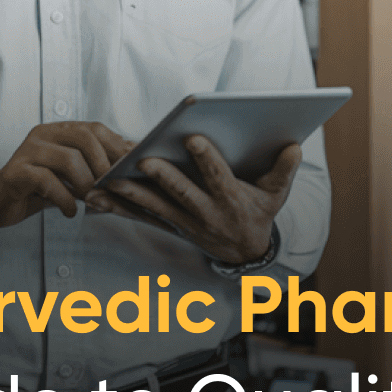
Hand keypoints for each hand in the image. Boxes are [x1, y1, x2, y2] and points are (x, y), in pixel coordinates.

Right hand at [0, 122, 131, 245]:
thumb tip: (131, 163)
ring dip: (86, 184)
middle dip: (103, 164)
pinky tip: (70, 211)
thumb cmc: (38, 187)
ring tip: (90, 201)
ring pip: (68, 159)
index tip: (130, 168)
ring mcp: (27, 151)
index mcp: (59, 131)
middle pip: (84, 137)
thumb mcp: (71, 175)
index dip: (116, 147)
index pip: (94, 128)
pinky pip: (47, 181)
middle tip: (110, 187)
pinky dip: (65, 199)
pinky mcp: (15, 172)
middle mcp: (43, 135)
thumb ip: (95, 167)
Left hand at [89, 136, 301, 264]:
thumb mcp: (276, 195)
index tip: (193, 139)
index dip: (207, 160)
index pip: (218, 178)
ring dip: (131, 194)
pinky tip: (97, 197)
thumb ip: (284, 170)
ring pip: (155, 207)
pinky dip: (120, 207)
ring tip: (108, 180)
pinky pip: (142, 216)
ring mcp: (185, 221)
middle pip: (182, 193)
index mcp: (231, 200)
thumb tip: (295, 146)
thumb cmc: (259, 212)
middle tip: (144, 160)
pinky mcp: (169, 224)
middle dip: (163, 177)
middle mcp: (206, 212)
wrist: (244, 251)